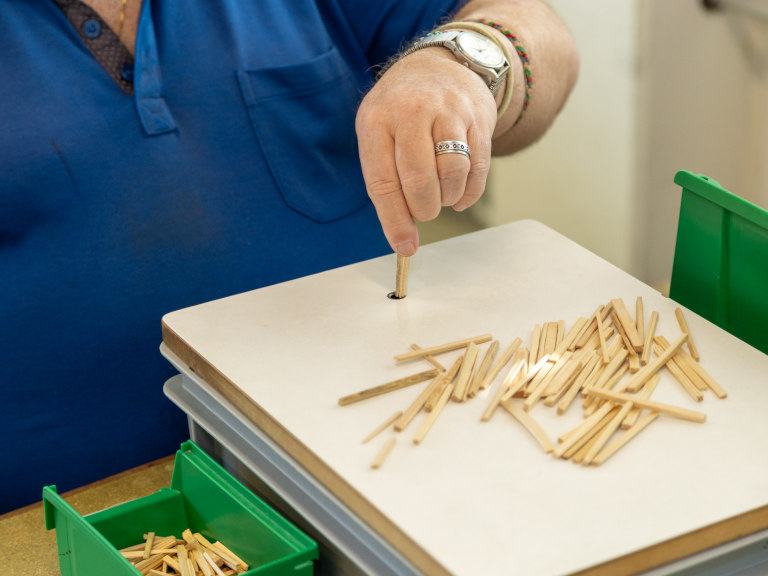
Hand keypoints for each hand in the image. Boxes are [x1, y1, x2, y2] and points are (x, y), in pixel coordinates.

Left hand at [356, 48, 497, 256]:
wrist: (440, 64)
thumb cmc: (400, 111)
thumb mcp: (377, 133)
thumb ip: (385, 183)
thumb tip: (404, 241)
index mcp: (377, 120)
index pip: (383, 182)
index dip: (395, 220)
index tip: (405, 246)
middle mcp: (412, 112)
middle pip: (419, 181)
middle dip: (424, 209)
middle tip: (424, 210)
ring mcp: (449, 112)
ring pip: (452, 174)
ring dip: (448, 199)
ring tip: (441, 196)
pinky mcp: (478, 118)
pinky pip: (479, 168)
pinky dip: (470, 193)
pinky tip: (460, 195)